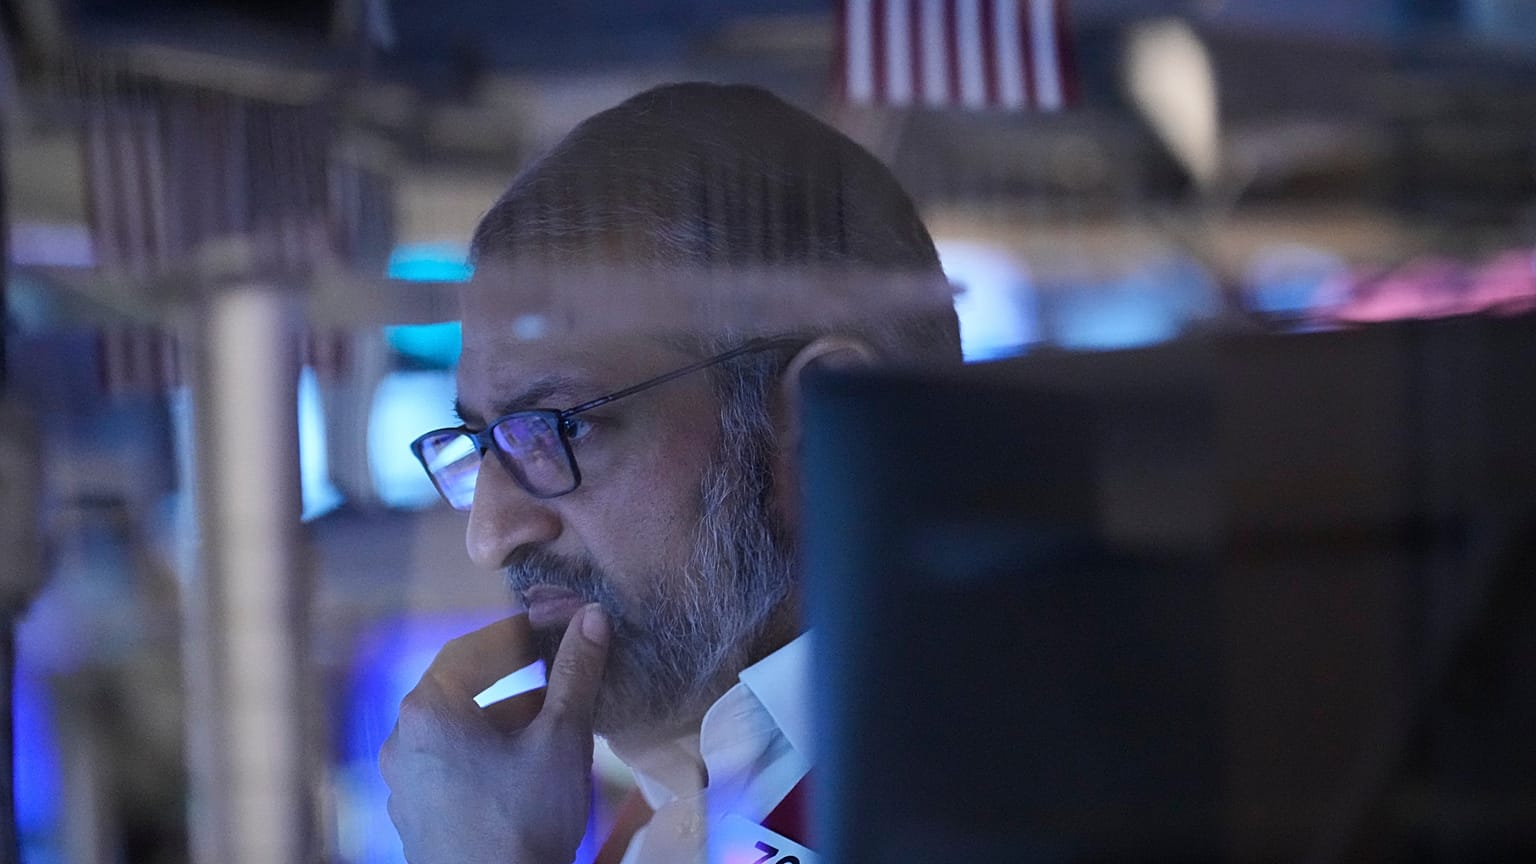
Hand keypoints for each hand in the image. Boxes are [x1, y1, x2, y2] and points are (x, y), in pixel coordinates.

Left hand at [380, 604, 610, 863]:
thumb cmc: (524, 819)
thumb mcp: (561, 738)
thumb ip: (575, 673)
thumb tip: (592, 617)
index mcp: (427, 712)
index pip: (473, 647)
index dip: (520, 630)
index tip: (559, 623)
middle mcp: (402, 741)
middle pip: (463, 687)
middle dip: (517, 674)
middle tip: (561, 663)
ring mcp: (404, 783)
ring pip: (461, 729)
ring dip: (508, 716)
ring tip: (558, 717)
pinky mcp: (418, 816)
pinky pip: (454, 764)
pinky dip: (491, 751)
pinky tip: (532, 763)